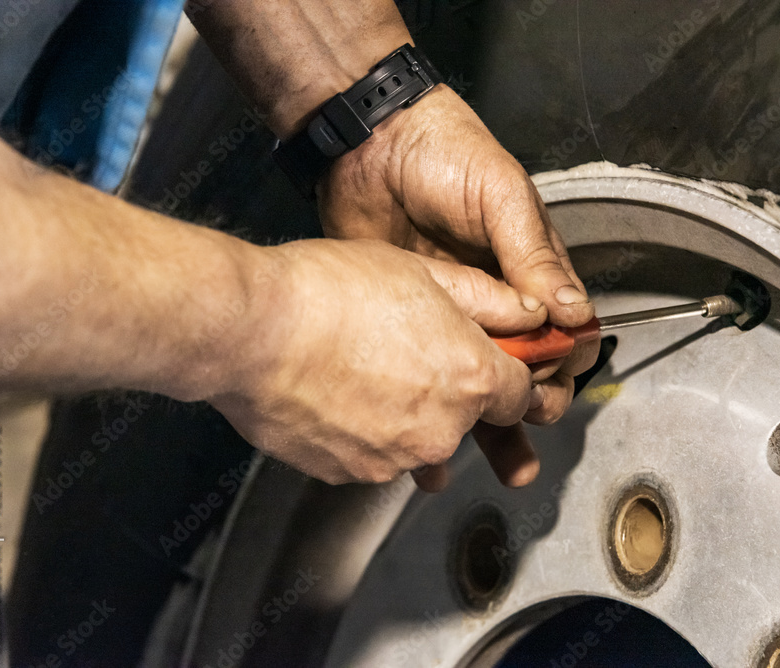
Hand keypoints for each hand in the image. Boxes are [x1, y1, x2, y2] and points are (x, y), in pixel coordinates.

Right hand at [208, 239, 548, 484]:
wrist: (251, 331)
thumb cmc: (328, 294)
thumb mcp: (424, 274)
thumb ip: (490, 301)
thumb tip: (528, 314)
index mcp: (472, 378)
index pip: (521, 394)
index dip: (510, 373)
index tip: (495, 361)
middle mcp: (442, 429)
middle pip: (469, 418)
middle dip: (451, 389)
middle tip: (409, 348)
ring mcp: (396, 459)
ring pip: (420, 439)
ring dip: (406, 413)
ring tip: (364, 367)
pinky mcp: (352, 475)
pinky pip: (375, 454)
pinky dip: (365, 431)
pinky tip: (339, 392)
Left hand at [318, 85, 599, 486]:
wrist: (370, 145)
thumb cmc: (446, 155)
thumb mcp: (501, 197)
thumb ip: (531, 254)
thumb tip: (571, 310)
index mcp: (529, 271)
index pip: (562, 333)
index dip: (563, 364)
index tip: (551, 386)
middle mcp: (496, 302)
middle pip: (527, 370)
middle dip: (535, 407)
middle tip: (528, 429)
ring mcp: (451, 317)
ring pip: (480, 386)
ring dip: (495, 429)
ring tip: (506, 467)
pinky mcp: (409, 325)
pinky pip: (429, 379)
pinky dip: (436, 413)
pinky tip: (436, 441)